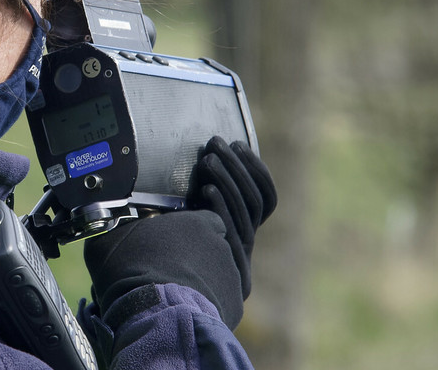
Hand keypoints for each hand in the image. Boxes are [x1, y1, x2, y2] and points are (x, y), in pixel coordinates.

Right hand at [83, 210, 245, 328]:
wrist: (153, 317)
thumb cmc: (130, 273)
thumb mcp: (108, 242)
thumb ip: (116, 229)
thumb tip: (106, 227)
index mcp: (198, 222)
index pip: (203, 218)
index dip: (187, 229)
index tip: (169, 241)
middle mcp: (221, 246)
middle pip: (209, 247)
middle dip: (192, 257)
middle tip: (166, 269)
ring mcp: (230, 277)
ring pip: (215, 275)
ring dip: (198, 281)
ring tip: (171, 293)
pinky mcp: (233, 306)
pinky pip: (218, 302)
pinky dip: (204, 305)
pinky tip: (181, 309)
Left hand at [188, 138, 276, 299]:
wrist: (170, 295)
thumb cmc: (174, 249)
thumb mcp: (191, 217)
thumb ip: (202, 194)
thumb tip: (203, 156)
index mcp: (246, 230)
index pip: (268, 197)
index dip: (257, 170)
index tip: (238, 144)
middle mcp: (248, 242)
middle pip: (256, 201)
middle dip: (237, 167)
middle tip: (216, 143)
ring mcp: (239, 255)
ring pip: (246, 213)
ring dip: (228, 181)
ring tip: (208, 160)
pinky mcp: (226, 266)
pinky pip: (231, 231)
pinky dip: (221, 207)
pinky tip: (207, 189)